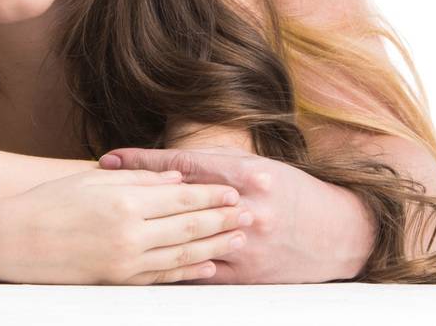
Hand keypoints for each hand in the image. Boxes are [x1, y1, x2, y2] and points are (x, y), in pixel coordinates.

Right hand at [0, 168, 246, 284]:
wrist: (14, 241)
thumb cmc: (47, 203)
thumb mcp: (90, 181)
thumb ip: (137, 180)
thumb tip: (174, 179)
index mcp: (123, 201)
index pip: (180, 196)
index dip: (210, 193)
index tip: (234, 190)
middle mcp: (130, 232)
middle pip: (189, 225)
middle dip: (222, 218)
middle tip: (250, 214)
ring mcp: (126, 260)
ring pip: (183, 253)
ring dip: (214, 245)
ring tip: (238, 238)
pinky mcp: (119, 280)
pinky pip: (163, 276)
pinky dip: (189, 271)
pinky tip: (207, 266)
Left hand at [99, 146, 373, 281]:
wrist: (337, 232)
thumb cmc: (289, 191)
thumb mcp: (251, 166)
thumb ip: (207, 166)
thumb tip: (159, 164)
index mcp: (243, 176)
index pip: (180, 166)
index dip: (141, 162)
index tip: (108, 159)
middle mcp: (242, 209)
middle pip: (176, 204)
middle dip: (134, 199)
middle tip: (98, 195)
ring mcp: (243, 246)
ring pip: (183, 241)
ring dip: (147, 236)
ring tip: (112, 229)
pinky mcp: (244, 275)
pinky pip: (198, 272)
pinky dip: (169, 266)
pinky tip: (140, 262)